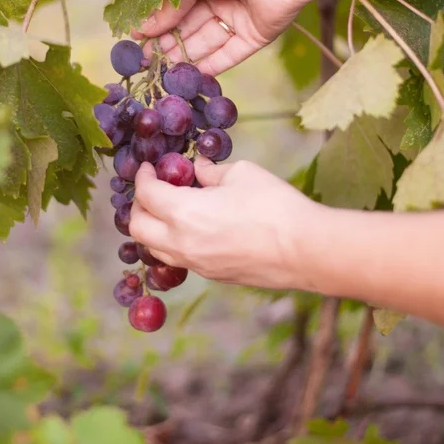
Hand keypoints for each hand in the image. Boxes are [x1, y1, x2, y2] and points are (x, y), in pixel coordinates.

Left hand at [129, 156, 323, 290]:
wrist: (306, 250)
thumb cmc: (275, 206)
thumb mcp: (241, 174)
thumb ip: (211, 172)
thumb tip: (198, 169)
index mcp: (184, 213)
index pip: (146, 194)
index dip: (142, 176)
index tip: (148, 167)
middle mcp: (181, 243)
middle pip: (137, 227)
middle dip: (138, 205)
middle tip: (152, 188)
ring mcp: (196, 264)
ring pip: (154, 250)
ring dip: (152, 228)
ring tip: (166, 211)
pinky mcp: (212, 276)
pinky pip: (178, 260)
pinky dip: (172, 243)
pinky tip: (190, 230)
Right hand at [134, 0, 306, 75]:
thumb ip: (168, 6)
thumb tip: (143, 29)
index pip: (176, 4)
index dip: (157, 22)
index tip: (137, 39)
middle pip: (189, 26)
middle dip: (167, 43)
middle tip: (145, 61)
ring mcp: (238, 18)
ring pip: (205, 43)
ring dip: (184, 56)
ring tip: (161, 69)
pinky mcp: (254, 37)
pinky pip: (229, 55)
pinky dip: (210, 66)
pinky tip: (189, 77)